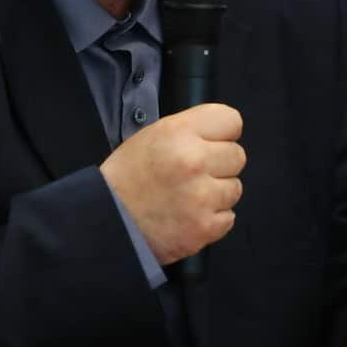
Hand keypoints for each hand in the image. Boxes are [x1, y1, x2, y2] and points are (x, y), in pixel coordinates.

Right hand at [100, 103, 244, 265]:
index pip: (231, 120)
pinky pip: (229, 217)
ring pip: (235, 188)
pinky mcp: (205, 227)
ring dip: (217, 193)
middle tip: (195, 173)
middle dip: (220, 164)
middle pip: (237, 155)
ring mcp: (202, 196)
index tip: (211, 142)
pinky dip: (212, 218)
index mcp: (179, 132)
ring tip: (189, 196)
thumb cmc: (128, 176)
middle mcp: (194, 160)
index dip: (222, 133)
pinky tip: (190, 215)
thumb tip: (221, 134)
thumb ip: (190, 130)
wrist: (108, 220)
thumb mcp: (153, 135)